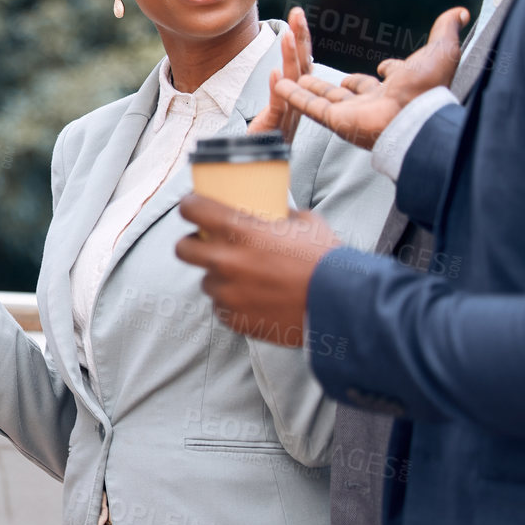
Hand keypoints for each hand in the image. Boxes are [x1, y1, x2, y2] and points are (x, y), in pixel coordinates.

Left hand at [174, 194, 339, 344]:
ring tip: (246, 279)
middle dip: (192, 244)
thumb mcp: (305, 223)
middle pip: (183, 249)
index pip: (191, 208)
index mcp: (239, 230)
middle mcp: (225, 261)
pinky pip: (222, 307)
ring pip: (207, 281)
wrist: (341, 305)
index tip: (194, 206)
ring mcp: (227, 293)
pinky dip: (234, 304)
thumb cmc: (325, 261)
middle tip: (207, 244)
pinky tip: (255, 300)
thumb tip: (276, 209)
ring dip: (220, 278)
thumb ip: (281, 215)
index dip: (190, 205)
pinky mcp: (235, 319)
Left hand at [248, 7, 314, 142]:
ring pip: (294, 82)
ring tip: (288, 34)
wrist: (260, 164)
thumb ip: (281, 87)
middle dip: (301, 38)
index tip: (298, 14)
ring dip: (291, 56)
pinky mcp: (275, 126)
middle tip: (298, 12)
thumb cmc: (269, 134)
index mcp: (300, 94)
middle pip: (304, 65)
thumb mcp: (277, 105)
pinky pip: (279, 105)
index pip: (303, 61)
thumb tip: (281, 64)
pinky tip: (275, 72)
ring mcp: (289, 113)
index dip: (302, 38)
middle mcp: (299, 101)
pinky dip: (278, 87)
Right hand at [273, 7, 469, 148]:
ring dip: (308, 88)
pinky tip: (280, 85)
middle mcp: (374, 103)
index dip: (390, 70)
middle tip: (320, 70)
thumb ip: (447, 30)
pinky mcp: (335, 120)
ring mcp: (352, 113)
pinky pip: (310, 106)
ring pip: (325, 98)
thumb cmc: (429, 87)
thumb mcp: (441, 50)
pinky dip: (293, 96)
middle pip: (351, 90)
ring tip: (291, 76)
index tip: (387, 67)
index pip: (389, 79)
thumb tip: (463, 12)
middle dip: (337, 83)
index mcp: (398, 89)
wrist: (414, 116)